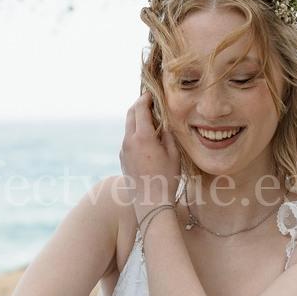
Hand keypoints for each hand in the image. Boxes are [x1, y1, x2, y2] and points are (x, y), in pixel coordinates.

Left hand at [120, 93, 180, 218]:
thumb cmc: (166, 179)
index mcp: (142, 137)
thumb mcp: (173, 154)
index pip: (140, 108)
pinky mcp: (123, 159)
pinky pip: (127, 140)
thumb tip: (163, 122)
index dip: (146, 98)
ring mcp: (123, 150)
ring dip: (137, 120)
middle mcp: (129, 141)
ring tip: (151, 120)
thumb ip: (167, 134)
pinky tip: (147, 139)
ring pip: (128, 127)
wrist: (150, 202)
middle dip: (139, 105)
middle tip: (150, 102)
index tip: (152, 93)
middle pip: (130, 114)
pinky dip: (135, 133)